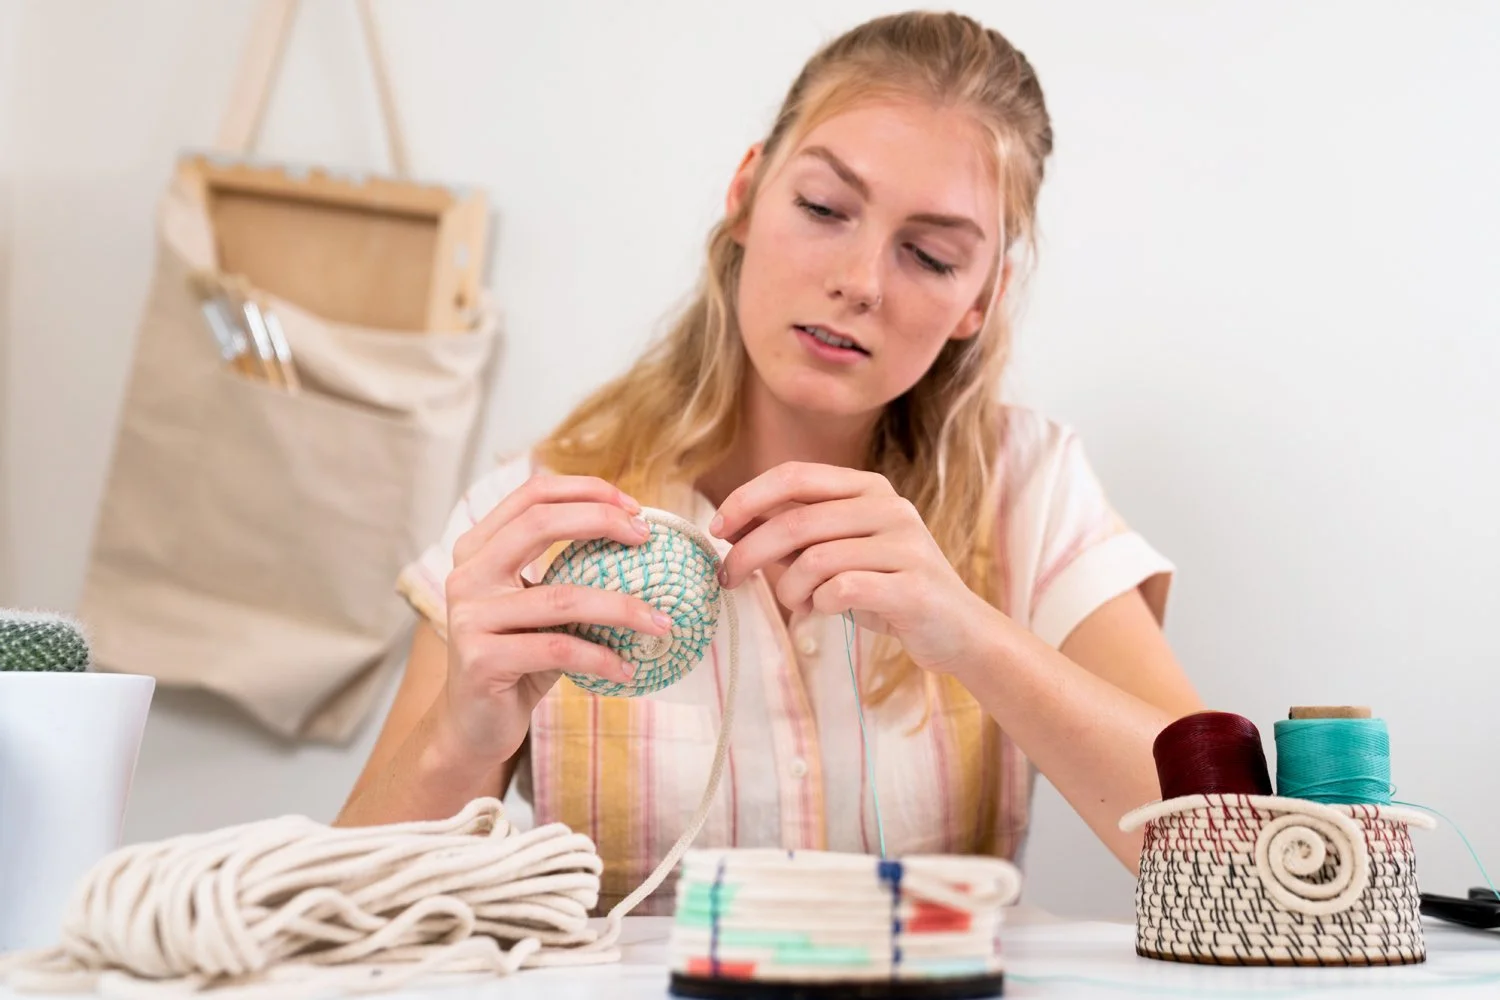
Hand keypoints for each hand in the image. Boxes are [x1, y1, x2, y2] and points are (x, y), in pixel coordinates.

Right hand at [438, 475, 671, 761]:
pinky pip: (558, 650)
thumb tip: (644, 541)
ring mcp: (469, 617)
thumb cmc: (520, 657)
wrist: (473, 723)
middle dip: (601, 522)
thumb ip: (570, 571)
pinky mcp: (481, 660)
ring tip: (661, 622)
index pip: (531, 495)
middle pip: (539, 524)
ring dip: (622, 607)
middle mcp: (467, 575)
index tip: (636, 507)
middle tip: (646, 539)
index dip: (586, 490)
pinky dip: (601, 658)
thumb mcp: (541, 607)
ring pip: (561, 596)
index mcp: (478, 549)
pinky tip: (628, 669)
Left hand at [710, 462, 999, 673]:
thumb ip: (793, 539)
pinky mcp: (913, 586)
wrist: (957, 632)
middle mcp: (890, 506)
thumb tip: (729, 528)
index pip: (795, 475)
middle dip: (750, 551)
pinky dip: (818, 604)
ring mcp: (906, 544)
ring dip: (788, 587)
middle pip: (796, 519)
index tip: (717, 527)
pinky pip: (841, 589)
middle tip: (728, 578)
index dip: (748, 497)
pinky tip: (822, 611)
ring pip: (815, 558)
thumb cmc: (887, 591)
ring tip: (797, 604)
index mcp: (869, 488)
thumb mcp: (838, 556)